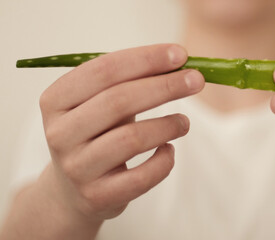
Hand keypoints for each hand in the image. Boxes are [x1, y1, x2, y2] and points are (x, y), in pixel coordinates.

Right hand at [38, 44, 204, 220]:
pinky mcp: (97, 196)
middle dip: (165, 86)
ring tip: (184, 122)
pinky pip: (141, 177)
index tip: (180, 54)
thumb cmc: (96, 136)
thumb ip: (130, 83)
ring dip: (168, 125)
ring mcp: (77, 168)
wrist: (72, 191)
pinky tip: (169, 150)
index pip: (103, 70)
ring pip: (131, 139)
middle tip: (197, 80)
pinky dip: (164, 161)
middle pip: (118, 101)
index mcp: (55, 100)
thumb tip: (180, 64)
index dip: (145, 59)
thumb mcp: (100, 105)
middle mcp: (59, 133)